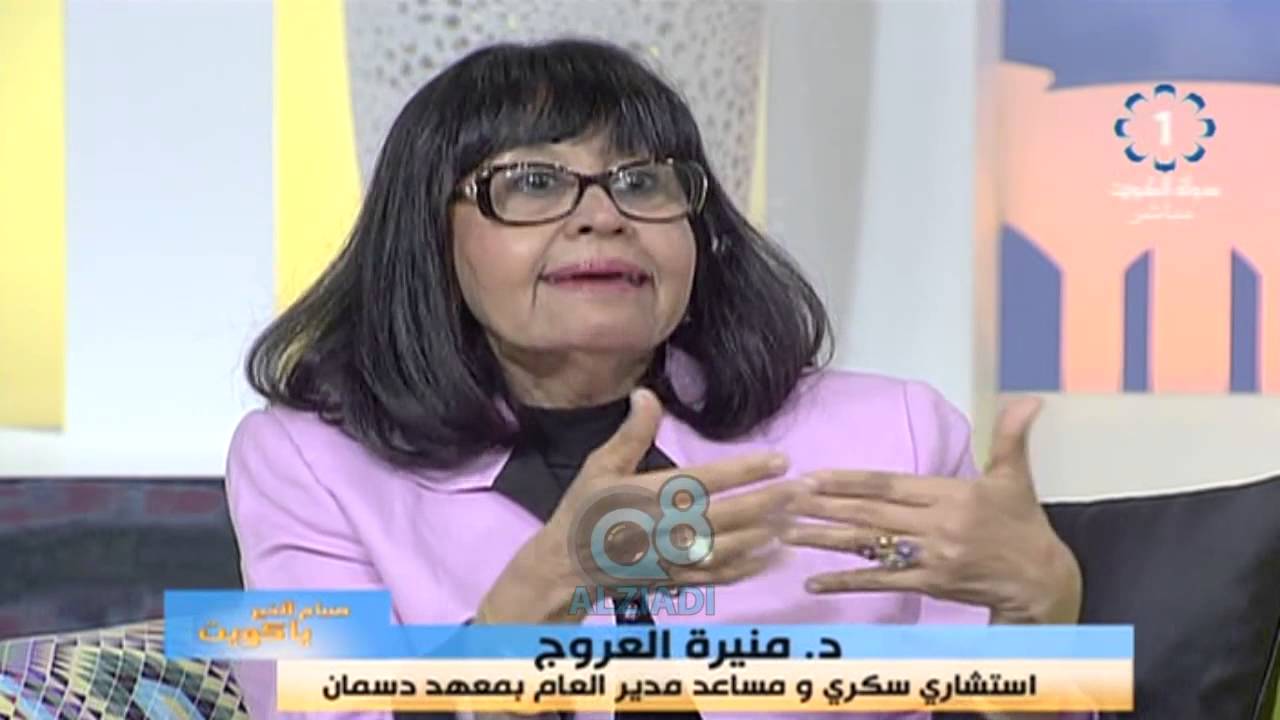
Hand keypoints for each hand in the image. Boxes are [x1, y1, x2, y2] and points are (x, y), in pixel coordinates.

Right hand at [478, 388, 798, 623]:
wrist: (567, 568)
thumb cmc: (584, 512)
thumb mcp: (599, 466)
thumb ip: (630, 432)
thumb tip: (646, 393)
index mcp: (648, 497)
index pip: (708, 481)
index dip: (747, 471)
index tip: (779, 460)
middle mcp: (665, 529)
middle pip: (731, 516)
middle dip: (772, 502)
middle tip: (806, 489)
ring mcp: (674, 559)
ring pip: (733, 548)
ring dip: (769, 533)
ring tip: (798, 517)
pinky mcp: (678, 580)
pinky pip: (722, 575)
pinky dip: (752, 566)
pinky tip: (774, 553)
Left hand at [782, 397, 1081, 624]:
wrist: (1043, 580)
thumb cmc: (1024, 526)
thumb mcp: (1015, 476)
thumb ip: (1011, 435)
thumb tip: (1029, 399)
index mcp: (950, 493)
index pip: (888, 484)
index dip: (848, 480)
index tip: (812, 476)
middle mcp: (936, 525)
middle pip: (870, 513)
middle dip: (824, 506)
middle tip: (785, 500)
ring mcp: (931, 557)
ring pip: (869, 546)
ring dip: (825, 540)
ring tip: (787, 534)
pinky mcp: (930, 585)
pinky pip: (881, 583)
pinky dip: (847, 582)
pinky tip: (815, 582)